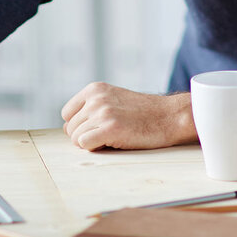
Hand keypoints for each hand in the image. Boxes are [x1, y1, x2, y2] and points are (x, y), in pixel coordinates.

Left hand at [60, 82, 195, 150]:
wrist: (170, 116)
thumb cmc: (143, 113)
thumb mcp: (114, 99)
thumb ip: (92, 108)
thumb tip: (68, 129)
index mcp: (94, 89)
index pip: (67, 114)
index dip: (79, 125)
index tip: (97, 128)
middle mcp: (95, 98)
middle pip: (70, 128)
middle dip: (85, 136)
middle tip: (109, 134)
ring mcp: (102, 112)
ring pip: (76, 138)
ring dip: (92, 143)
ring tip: (114, 137)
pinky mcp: (110, 128)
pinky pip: (84, 144)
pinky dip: (95, 148)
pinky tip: (113, 142)